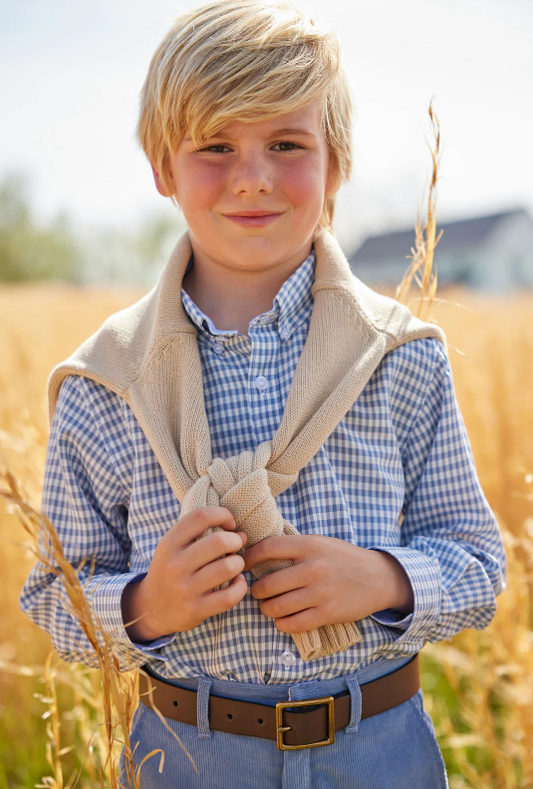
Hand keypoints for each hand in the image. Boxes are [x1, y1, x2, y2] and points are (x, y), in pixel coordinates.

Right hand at [121, 506, 247, 641]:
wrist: (151, 609)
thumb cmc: (170, 570)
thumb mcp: (172, 547)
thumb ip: (199, 534)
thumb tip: (241, 533)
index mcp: (169, 544)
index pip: (201, 516)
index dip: (222, 514)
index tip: (229, 524)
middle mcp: (175, 565)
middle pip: (219, 542)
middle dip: (235, 541)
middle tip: (235, 546)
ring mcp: (185, 589)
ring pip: (228, 568)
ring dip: (239, 563)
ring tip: (235, 564)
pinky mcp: (196, 609)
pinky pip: (230, 596)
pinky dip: (240, 586)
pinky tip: (236, 582)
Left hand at [242, 535, 412, 633]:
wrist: (378, 577)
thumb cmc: (344, 558)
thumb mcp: (320, 542)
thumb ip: (294, 547)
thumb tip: (257, 552)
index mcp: (310, 545)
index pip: (268, 548)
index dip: (249, 557)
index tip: (244, 564)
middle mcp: (314, 568)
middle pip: (267, 583)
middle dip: (256, 590)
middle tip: (256, 591)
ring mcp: (320, 592)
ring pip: (277, 606)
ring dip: (266, 608)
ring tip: (267, 606)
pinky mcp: (327, 613)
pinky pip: (293, 624)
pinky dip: (282, 623)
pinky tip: (282, 618)